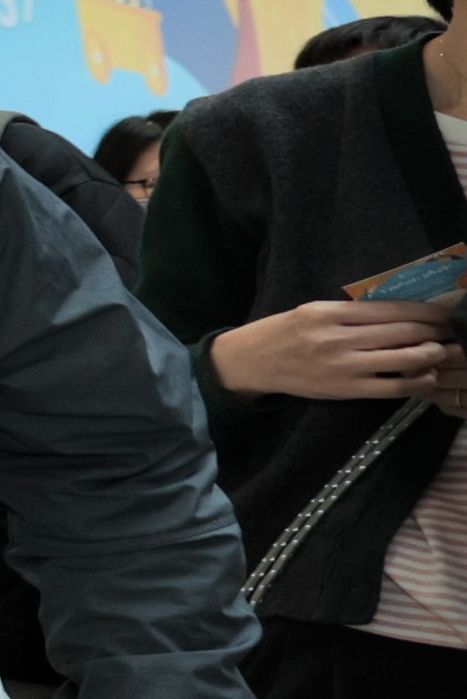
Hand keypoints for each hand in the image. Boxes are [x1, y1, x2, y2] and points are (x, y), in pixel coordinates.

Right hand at [208, 299, 456, 401]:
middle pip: (402, 331)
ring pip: (404, 358)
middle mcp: (337, 338)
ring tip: (442, 352)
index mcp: (329, 313)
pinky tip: (426, 378)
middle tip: (451, 331)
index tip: (444, 311)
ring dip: (432, 354)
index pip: (391, 309)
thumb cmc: (285, 333)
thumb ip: (352, 313)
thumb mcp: (313, 312)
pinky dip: (416, 383)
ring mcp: (342, 366)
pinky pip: (392, 388)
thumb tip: (400, 315)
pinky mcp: (345, 390)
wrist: (252, 362)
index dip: (424, 310)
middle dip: (434, 330)